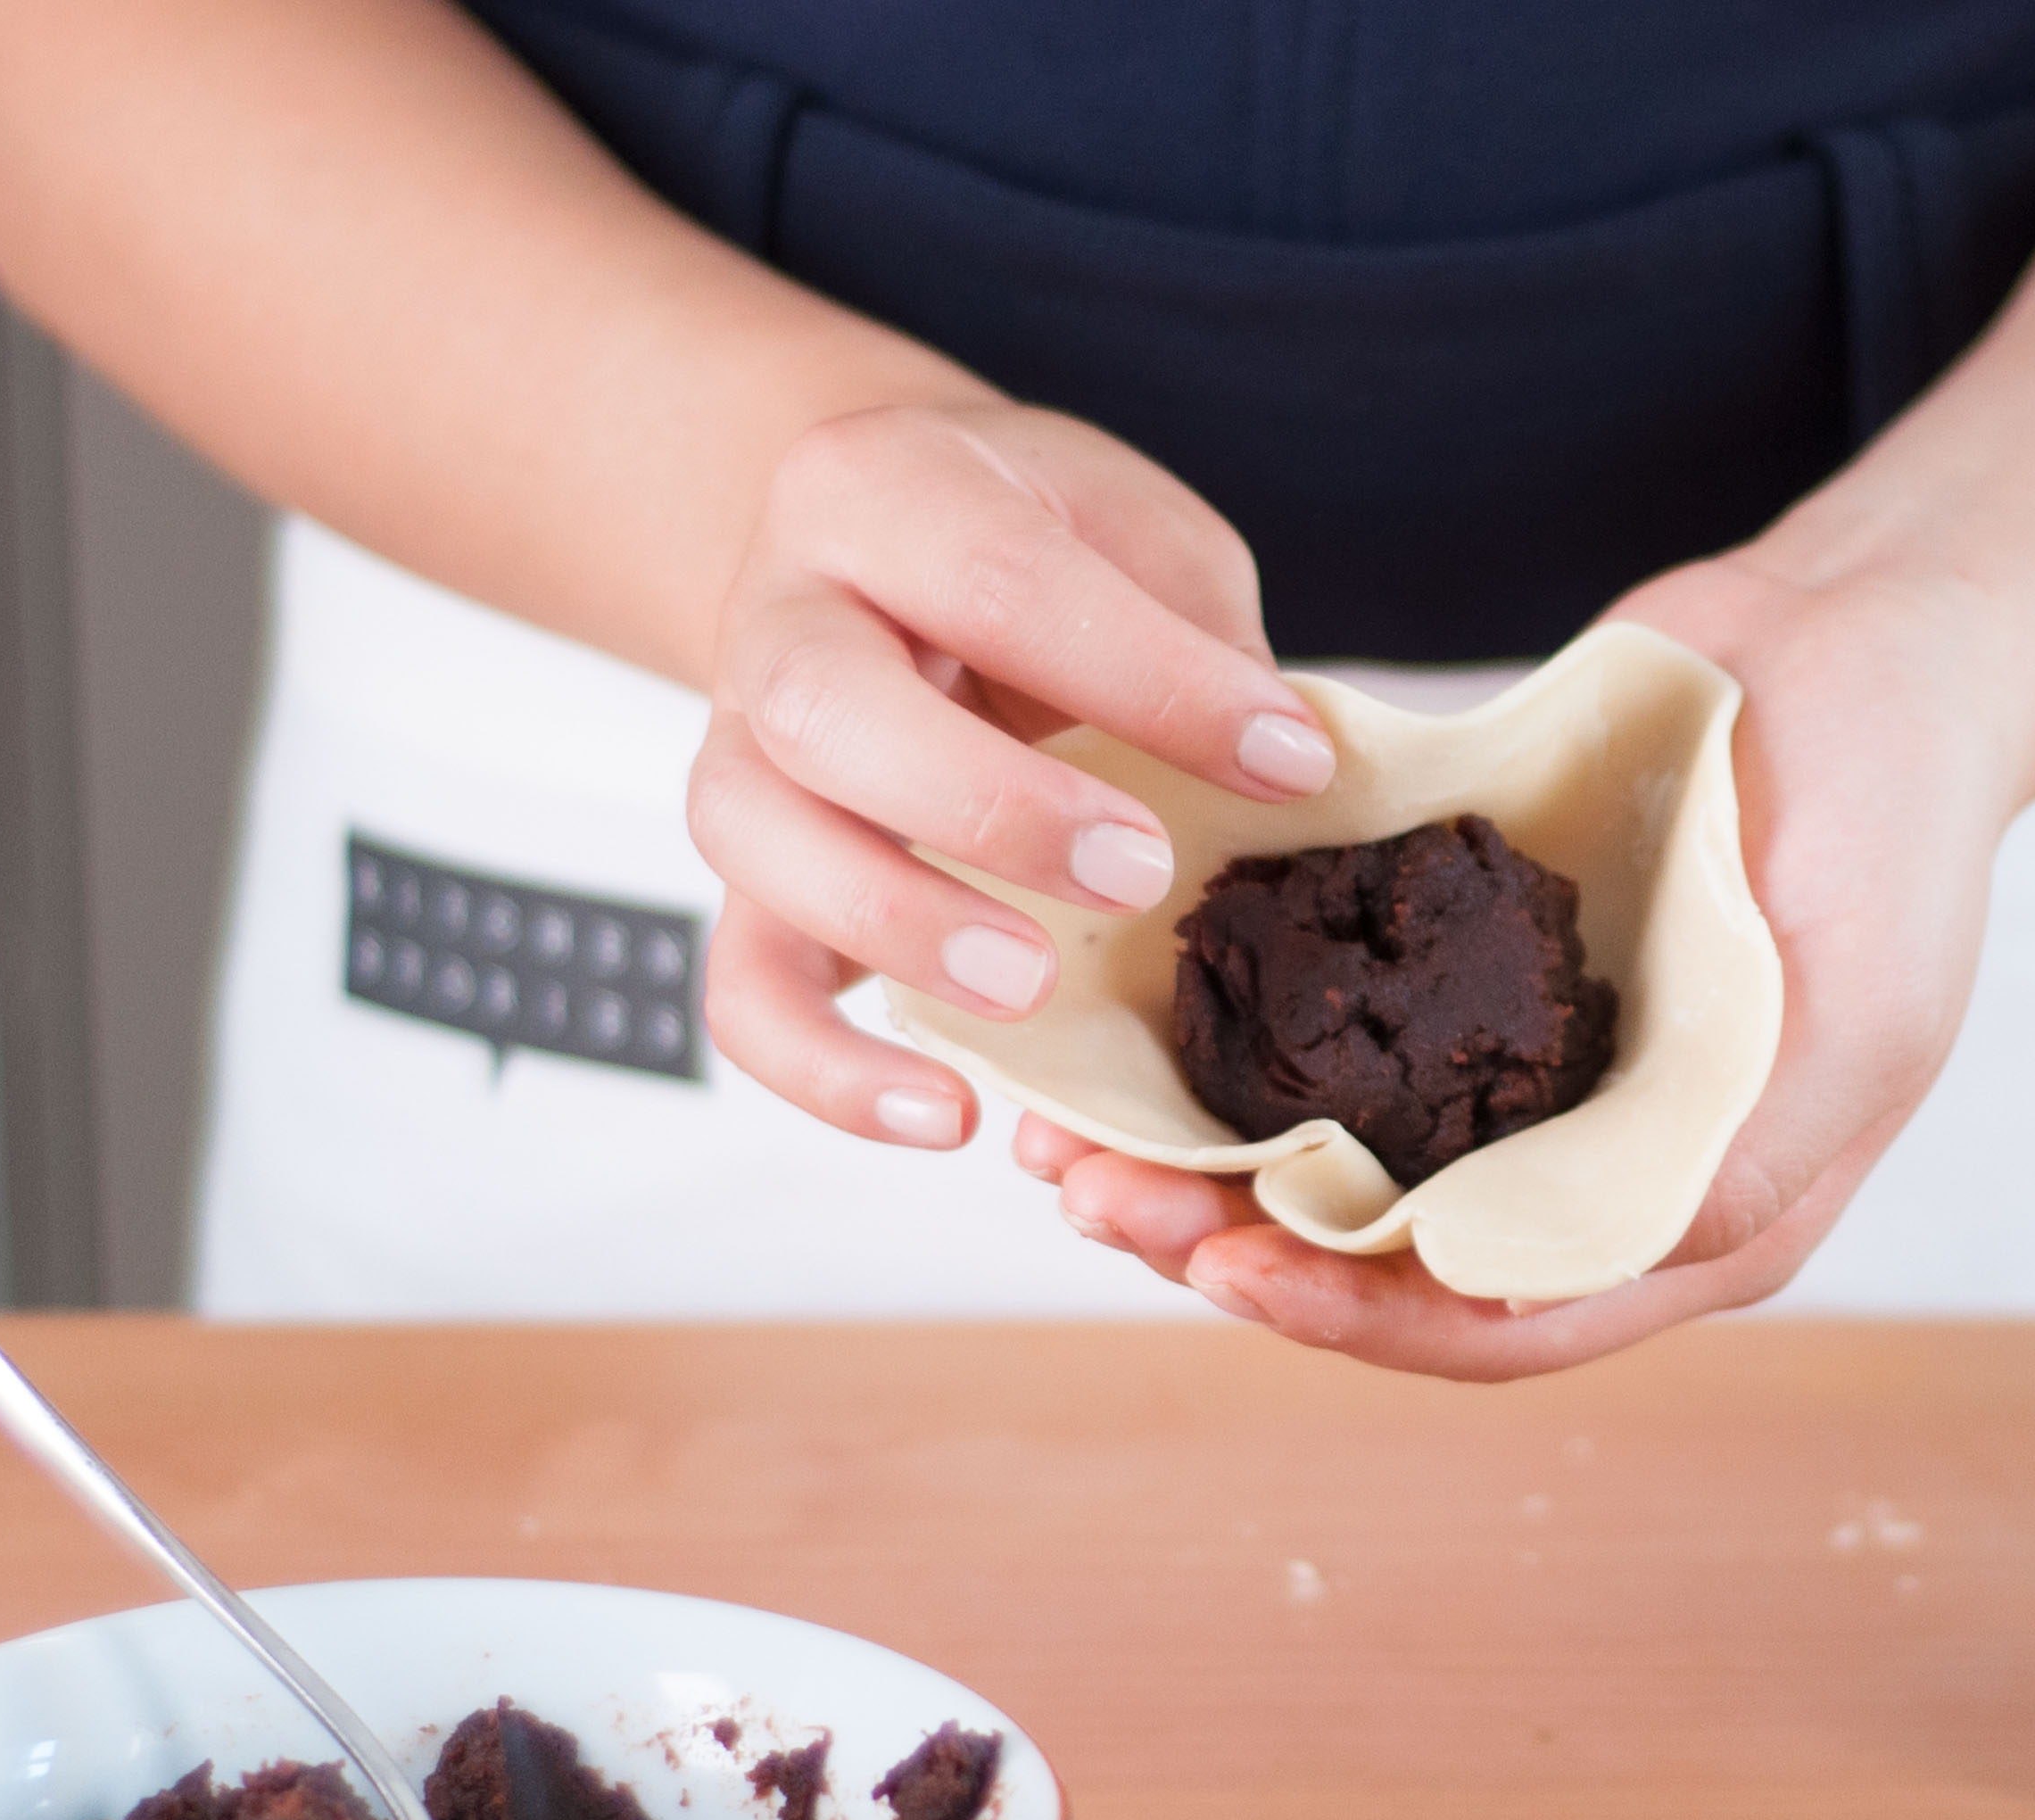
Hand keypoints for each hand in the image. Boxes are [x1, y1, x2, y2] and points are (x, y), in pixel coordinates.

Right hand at [690, 401, 1335, 1148]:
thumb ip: (1199, 639)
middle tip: (1135, 870)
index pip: (998, 579)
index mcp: (883, 491)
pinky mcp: (749, 882)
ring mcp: (742, 752)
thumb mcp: (1135, 535)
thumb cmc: (1028, 540)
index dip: (1148, 679)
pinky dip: (828, 1069)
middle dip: (988, 805)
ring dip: (899, 929)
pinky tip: (945, 1113)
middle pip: (825, 709)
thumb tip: (1292, 776)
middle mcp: (783, 617)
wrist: (884, 544)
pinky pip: (743, 988)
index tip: (1284, 758)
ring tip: (1033, 991)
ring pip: (759, 844)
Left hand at [1023, 555, 2034, 1378]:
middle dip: (1231, 1244)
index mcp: (1685, 1213)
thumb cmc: (1900, 825)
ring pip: (1330, 1163)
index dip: (1356, 1319)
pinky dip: (1230, 1041)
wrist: (1868, 643)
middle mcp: (1583, 1167)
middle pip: (1381, 1264)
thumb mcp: (1862, 1010)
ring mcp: (1518, 1073)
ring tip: (1069, 1132)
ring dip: (1200, 1162)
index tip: (1230, 1268)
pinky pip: (1331, 1035)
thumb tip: (1559, 1277)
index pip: (1494, 1326)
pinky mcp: (1465, 974)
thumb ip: (1731, 1157)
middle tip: (1096, 1195)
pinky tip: (1130, 1018)